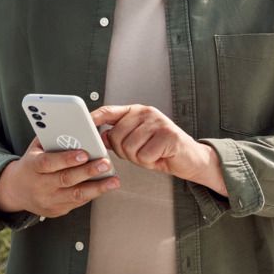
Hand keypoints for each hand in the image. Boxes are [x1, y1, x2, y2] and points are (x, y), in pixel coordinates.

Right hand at [0, 138, 119, 217]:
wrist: (15, 191)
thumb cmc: (30, 164)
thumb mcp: (35, 148)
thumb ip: (51, 138)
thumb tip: (74, 127)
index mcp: (32, 167)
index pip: (49, 163)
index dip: (67, 159)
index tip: (84, 153)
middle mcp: (40, 186)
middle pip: (66, 179)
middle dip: (88, 171)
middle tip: (105, 163)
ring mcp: (48, 200)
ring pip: (75, 195)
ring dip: (97, 188)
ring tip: (113, 180)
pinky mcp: (56, 211)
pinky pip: (77, 203)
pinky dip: (92, 194)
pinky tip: (104, 187)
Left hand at [92, 104, 226, 194]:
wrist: (191, 159)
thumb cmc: (163, 150)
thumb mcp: (138, 140)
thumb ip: (120, 136)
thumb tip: (100, 137)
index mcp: (136, 112)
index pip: (109, 111)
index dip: (94, 118)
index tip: (82, 124)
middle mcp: (146, 113)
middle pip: (116, 135)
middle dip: (124, 152)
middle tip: (139, 153)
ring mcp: (158, 122)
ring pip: (129, 147)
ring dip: (138, 158)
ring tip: (151, 154)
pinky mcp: (168, 135)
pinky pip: (144, 156)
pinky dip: (150, 162)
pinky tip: (159, 157)